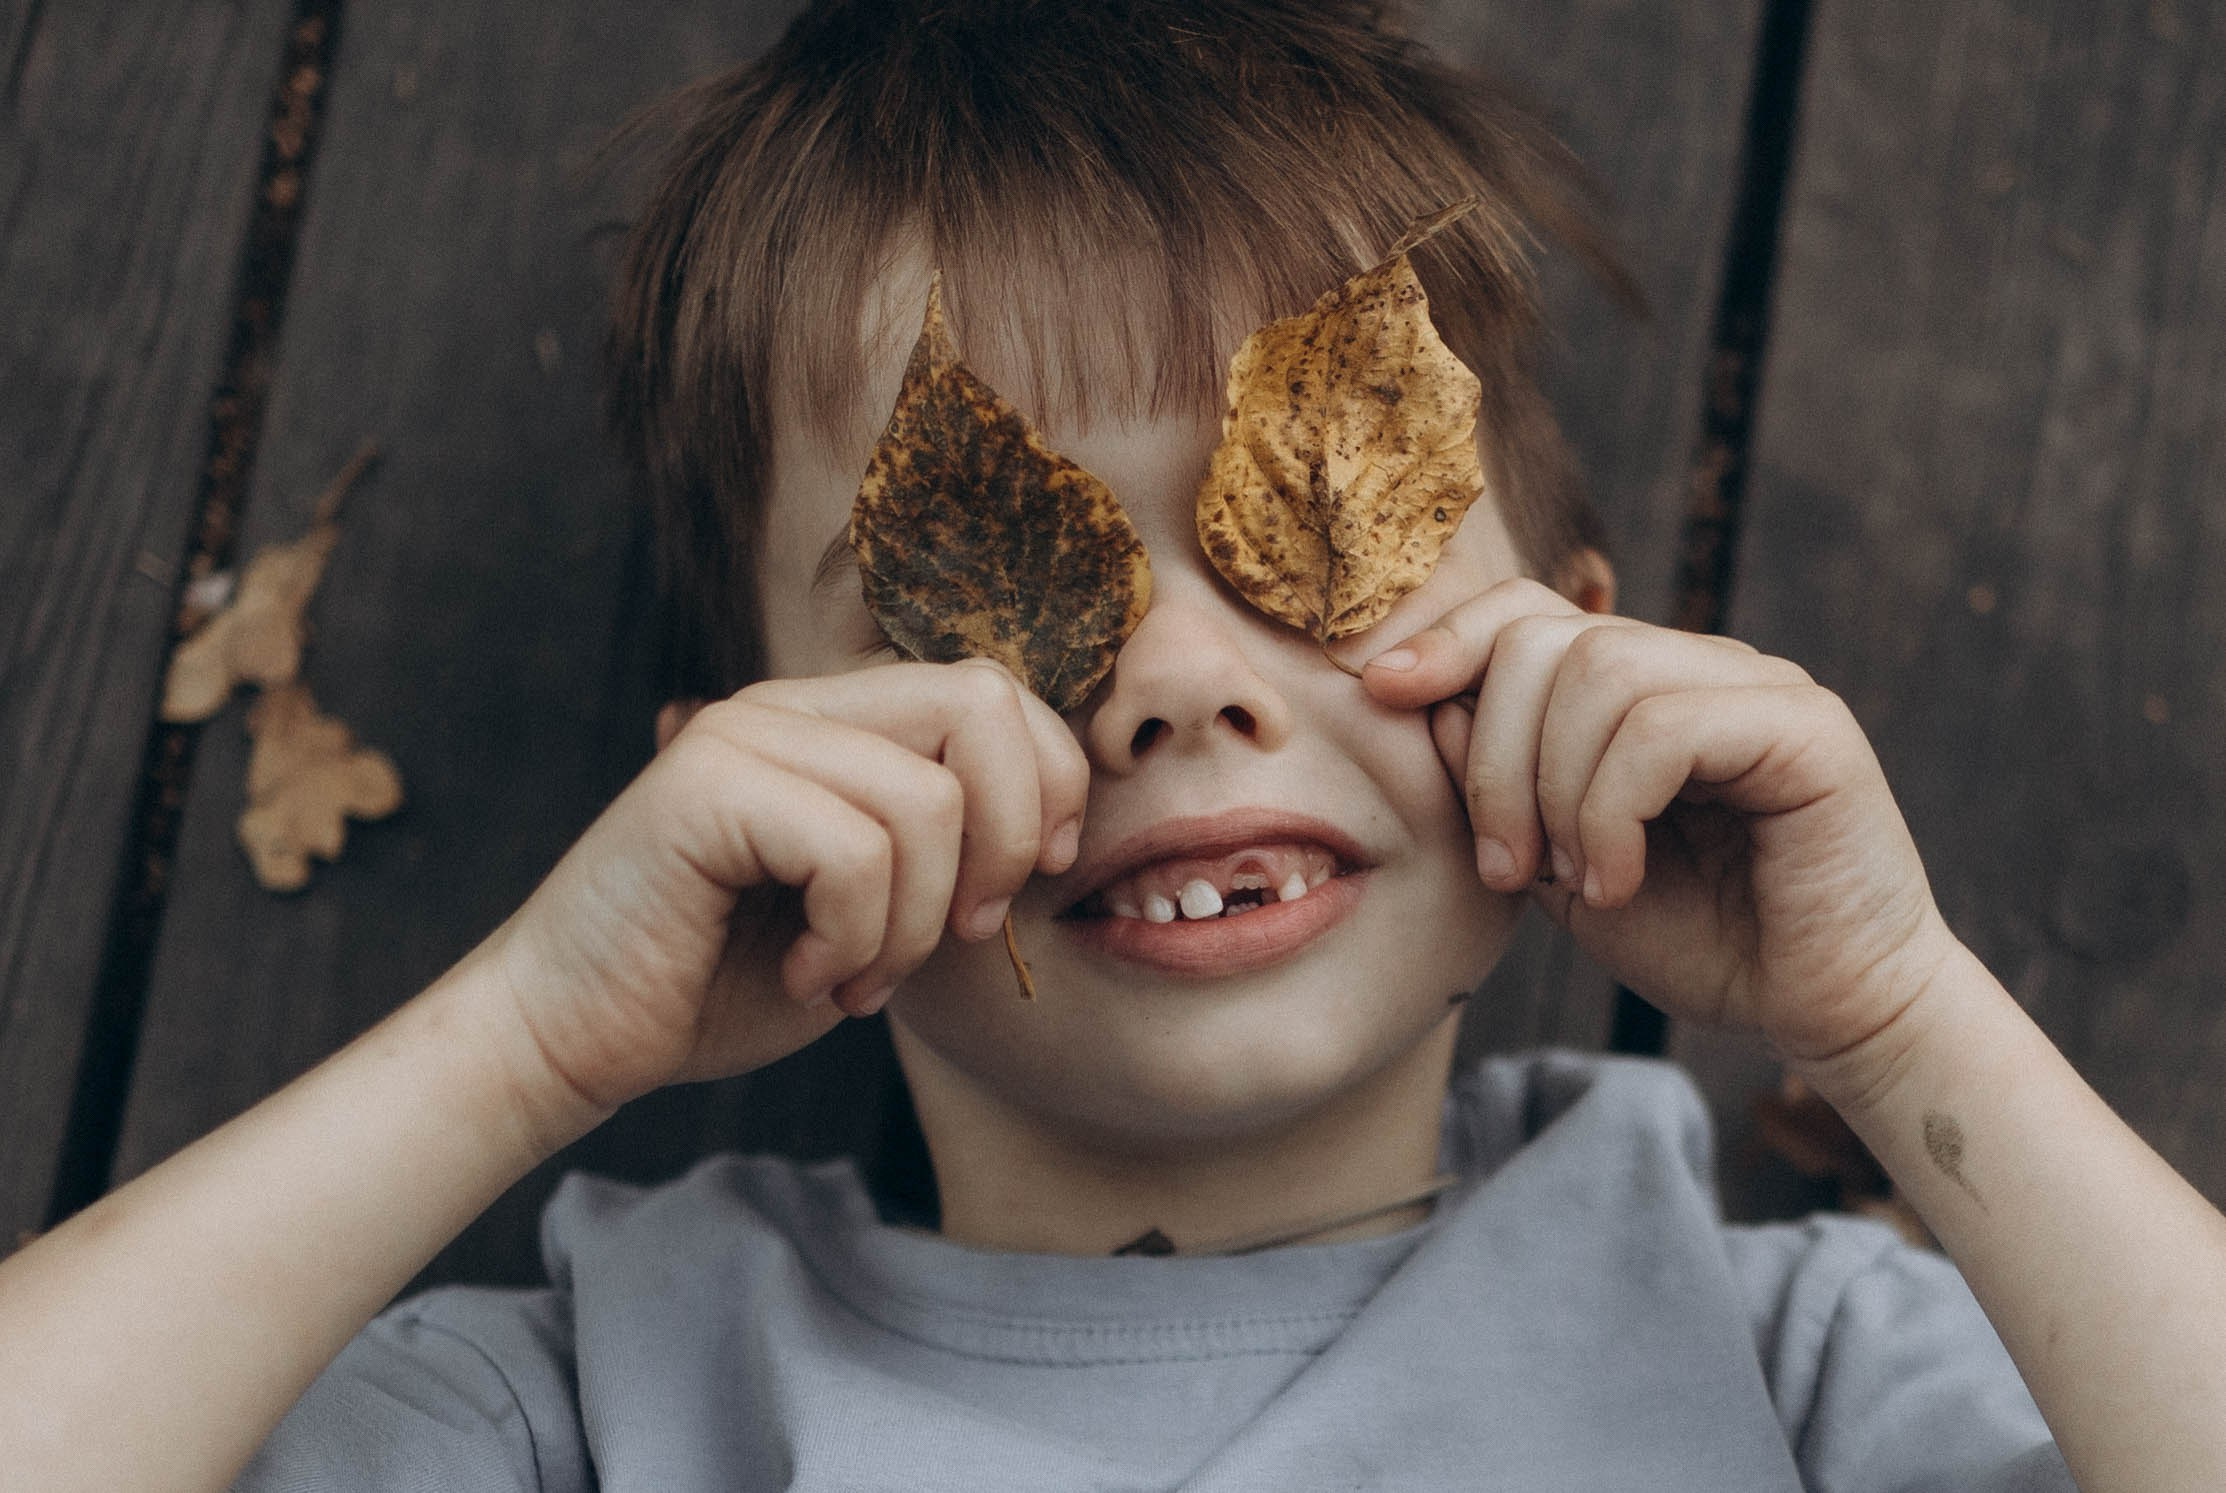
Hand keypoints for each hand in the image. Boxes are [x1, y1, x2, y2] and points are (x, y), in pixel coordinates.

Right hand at [479, 658, 1088, 1129]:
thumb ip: (944, 854)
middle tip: (958, 931)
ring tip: (848, 975)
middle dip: (1005, 837)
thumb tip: (1054, 829)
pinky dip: (852, 938)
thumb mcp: (872, 914)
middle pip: (981, 703)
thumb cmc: (721, 983)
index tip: (1023, 882)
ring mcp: (745, 735)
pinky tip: (800, 973)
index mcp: (839, 723)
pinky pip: (856, 852)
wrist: (574, 1037)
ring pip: (926, 802)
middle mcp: (793, 707)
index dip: (1047, 784)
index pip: (995, 692)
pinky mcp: (703, 784)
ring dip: (912, 926)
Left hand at [1361, 578, 1958, 1063]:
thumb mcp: (1557, 862)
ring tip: (1572, 879)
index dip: (1448, 639)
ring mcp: (1759, 685)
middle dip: (1494, 757)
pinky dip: (1611, 811)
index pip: (1529, 612)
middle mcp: (1701, 664)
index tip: (1380, 690)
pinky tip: (1617, 880)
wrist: (1820, 1012)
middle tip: (1507, 867)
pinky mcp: (1807, 728)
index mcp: (1641, 685)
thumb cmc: (1698, 939)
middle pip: (1548, 640)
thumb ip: (1496, 784)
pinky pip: (1662, 727)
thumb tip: (1418, 695)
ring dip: (1553, 792)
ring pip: (1600, 674)